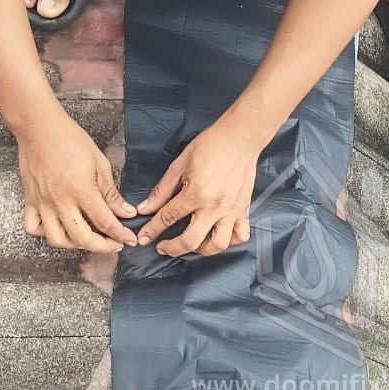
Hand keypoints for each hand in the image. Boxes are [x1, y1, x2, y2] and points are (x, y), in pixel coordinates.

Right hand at [17, 105, 137, 251]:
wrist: (38, 127)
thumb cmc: (68, 139)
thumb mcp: (99, 162)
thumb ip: (111, 192)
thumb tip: (126, 212)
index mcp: (80, 190)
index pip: (105, 222)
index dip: (121, 235)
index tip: (129, 239)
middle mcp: (60, 201)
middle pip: (82, 238)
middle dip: (103, 247)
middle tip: (114, 244)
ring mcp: (42, 203)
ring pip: (56, 240)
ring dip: (75, 245)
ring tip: (88, 238)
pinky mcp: (30, 201)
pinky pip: (33, 228)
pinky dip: (45, 234)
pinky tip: (58, 228)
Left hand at [137, 116, 258, 256]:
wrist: (240, 139)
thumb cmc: (211, 146)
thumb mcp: (180, 165)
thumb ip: (162, 190)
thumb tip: (146, 207)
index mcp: (196, 194)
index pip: (167, 218)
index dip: (152, 230)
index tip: (144, 238)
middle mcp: (214, 207)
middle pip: (191, 241)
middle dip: (173, 249)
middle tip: (164, 248)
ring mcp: (231, 211)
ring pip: (217, 245)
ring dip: (202, 250)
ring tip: (193, 244)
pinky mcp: (243, 210)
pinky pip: (240, 235)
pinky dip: (229, 241)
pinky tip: (218, 235)